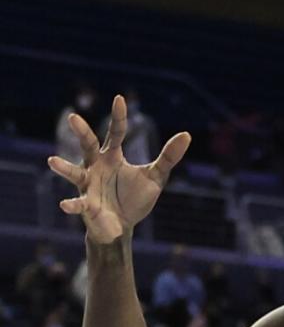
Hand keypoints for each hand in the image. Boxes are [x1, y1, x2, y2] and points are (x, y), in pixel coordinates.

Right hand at [48, 94, 189, 243]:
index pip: (116, 132)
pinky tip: (66, 205)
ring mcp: (89, 185)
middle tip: (73, 117)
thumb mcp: (155, 176)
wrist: (122, 227)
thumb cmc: (134, 198)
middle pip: (88, 145)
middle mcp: (97, 167)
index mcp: (113, 157)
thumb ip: (168, 157)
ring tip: (53, 161)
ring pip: (75, 173)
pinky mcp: (87, 205)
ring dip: (64, 168)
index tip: (119, 99)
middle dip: (81, 132)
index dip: (118, 117)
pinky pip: (79, 204)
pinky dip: (73, 205)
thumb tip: (186, 134)